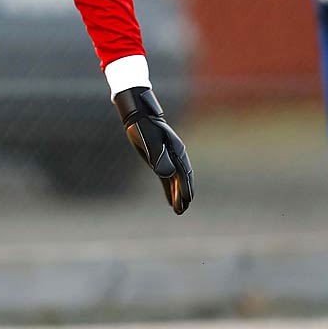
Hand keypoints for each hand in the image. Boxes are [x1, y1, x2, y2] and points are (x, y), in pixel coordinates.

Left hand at [113, 86, 193, 214]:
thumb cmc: (144, 127)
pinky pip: (167, 179)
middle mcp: (176, 156)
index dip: (186, 187)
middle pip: (182, 179)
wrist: (139, 117)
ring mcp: (169, 159)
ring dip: (177, 195)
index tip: (188, 200)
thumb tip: (167, 174)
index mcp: (177, 150)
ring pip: (175, 181)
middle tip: (182, 210)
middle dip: (183, 195)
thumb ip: (159, 157)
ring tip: (179, 211)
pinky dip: (169, 190)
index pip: (184, 172)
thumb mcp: (150, 141)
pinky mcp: (160, 162)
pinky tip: (170, 201)